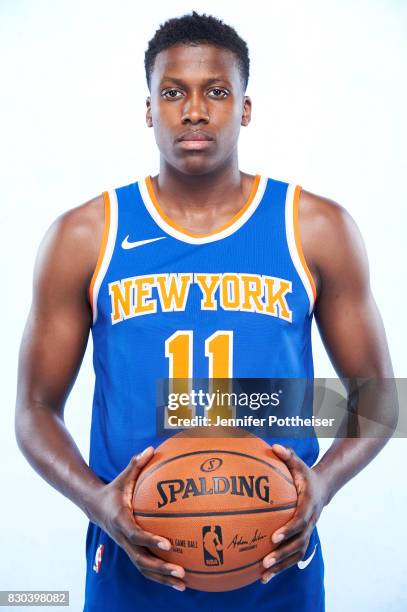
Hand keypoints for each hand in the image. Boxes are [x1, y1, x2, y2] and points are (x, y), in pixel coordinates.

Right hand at [88, 447, 185, 590]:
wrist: (95, 507)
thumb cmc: (114, 489)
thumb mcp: (123, 476)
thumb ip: (136, 464)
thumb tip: (151, 448)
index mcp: (121, 520)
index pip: (136, 534)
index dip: (150, 540)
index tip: (168, 544)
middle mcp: (123, 538)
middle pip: (141, 559)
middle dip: (161, 567)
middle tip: (181, 571)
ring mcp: (126, 547)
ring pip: (144, 568)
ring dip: (162, 578)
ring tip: (183, 584)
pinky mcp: (131, 551)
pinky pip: (145, 567)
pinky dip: (160, 576)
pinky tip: (178, 580)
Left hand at [261, 444, 327, 582]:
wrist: (322, 488)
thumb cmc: (305, 475)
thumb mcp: (299, 463)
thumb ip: (288, 455)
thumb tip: (274, 446)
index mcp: (308, 504)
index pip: (300, 520)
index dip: (288, 529)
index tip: (274, 536)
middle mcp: (310, 522)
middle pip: (298, 543)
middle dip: (282, 554)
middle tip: (265, 561)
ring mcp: (307, 533)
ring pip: (296, 554)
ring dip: (281, 566)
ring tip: (263, 575)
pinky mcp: (303, 539)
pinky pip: (293, 556)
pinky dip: (281, 567)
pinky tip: (263, 576)